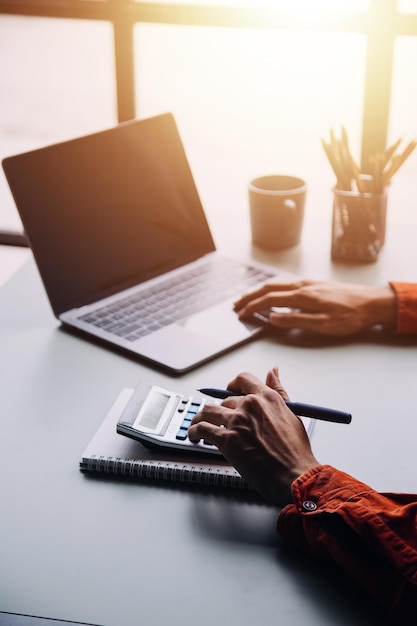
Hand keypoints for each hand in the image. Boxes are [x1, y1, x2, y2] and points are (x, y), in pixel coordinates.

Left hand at [188, 367, 318, 505]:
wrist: (294, 476)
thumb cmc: (295, 451)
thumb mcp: (292, 413)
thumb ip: (279, 391)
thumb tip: (273, 371)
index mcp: (267, 397)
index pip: (243, 379)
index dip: (232, 385)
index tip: (228, 391)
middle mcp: (250, 405)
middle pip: (225, 400)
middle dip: (221, 411)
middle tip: (219, 421)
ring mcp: (237, 421)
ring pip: (208, 411)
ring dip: (201, 417)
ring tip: (198, 424)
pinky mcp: (226, 439)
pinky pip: (201, 428)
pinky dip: (194, 431)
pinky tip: (194, 435)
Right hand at [234, 279, 396, 336]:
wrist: (372, 302)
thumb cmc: (351, 316)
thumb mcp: (323, 325)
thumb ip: (296, 321)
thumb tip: (272, 318)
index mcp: (303, 296)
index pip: (270, 300)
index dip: (253, 307)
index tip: (241, 314)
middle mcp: (303, 286)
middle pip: (269, 288)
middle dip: (250, 296)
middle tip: (236, 305)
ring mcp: (309, 283)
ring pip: (277, 284)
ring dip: (260, 291)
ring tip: (248, 298)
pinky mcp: (315, 284)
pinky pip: (287, 284)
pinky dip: (272, 288)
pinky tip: (272, 293)